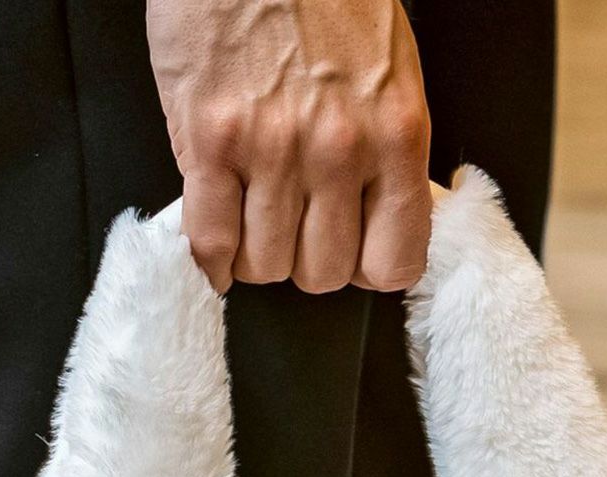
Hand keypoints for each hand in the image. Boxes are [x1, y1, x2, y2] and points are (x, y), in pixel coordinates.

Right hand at [147, 0, 431, 293]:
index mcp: (396, 135)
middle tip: (292, 227)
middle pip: (323, 273)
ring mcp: (272, 148)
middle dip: (304, 259)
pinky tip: (214, 241)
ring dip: (255, 255)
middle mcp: (340, 149)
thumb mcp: (389, 73)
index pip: (395, 262)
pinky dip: (210, 257)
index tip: (350, 252)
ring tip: (251, 217)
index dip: (366, 268)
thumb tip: (375, 216)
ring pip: (266, 265)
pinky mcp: (210, 139)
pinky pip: (211, 240)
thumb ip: (386, 151)